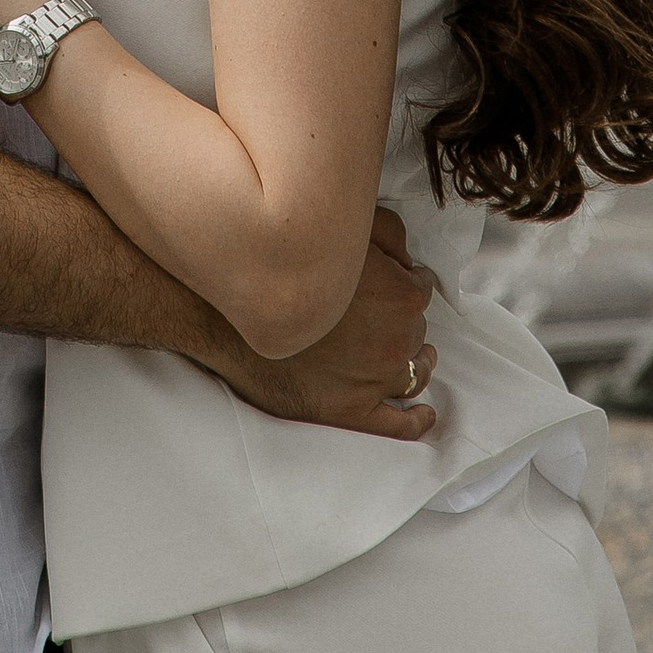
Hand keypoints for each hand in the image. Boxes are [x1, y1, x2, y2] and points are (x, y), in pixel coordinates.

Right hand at [184, 207, 438, 440]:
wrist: (229, 306)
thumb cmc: (283, 261)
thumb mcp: (343, 227)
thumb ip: (389, 232)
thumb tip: (409, 257)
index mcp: (401, 296)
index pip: (419, 288)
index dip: (406, 280)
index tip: (395, 280)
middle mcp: (394, 342)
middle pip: (414, 331)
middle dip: (402, 319)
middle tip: (385, 312)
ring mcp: (372, 381)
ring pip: (412, 374)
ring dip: (416, 363)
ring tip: (416, 358)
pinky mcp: (347, 411)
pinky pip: (395, 425)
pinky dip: (414, 421)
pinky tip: (423, 415)